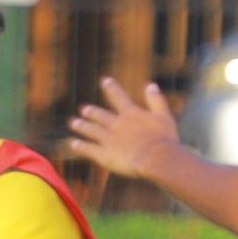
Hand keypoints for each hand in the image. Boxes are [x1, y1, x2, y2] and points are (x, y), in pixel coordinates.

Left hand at [65, 79, 184, 181]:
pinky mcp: (104, 154)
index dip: (112, 88)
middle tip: (84, 109)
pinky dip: (80, 145)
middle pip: (100, 116)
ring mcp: (108, 139)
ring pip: (91, 130)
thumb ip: (156, 100)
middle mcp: (117, 124)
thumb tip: (151, 84)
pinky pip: (88, 148)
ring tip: (74, 123)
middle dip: (92, 112)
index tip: (105, 80)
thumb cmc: (164, 139)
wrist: (156, 158)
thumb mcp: (164, 116)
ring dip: (82, 126)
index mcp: (131, 114)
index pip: (119, 97)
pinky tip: (73, 143)